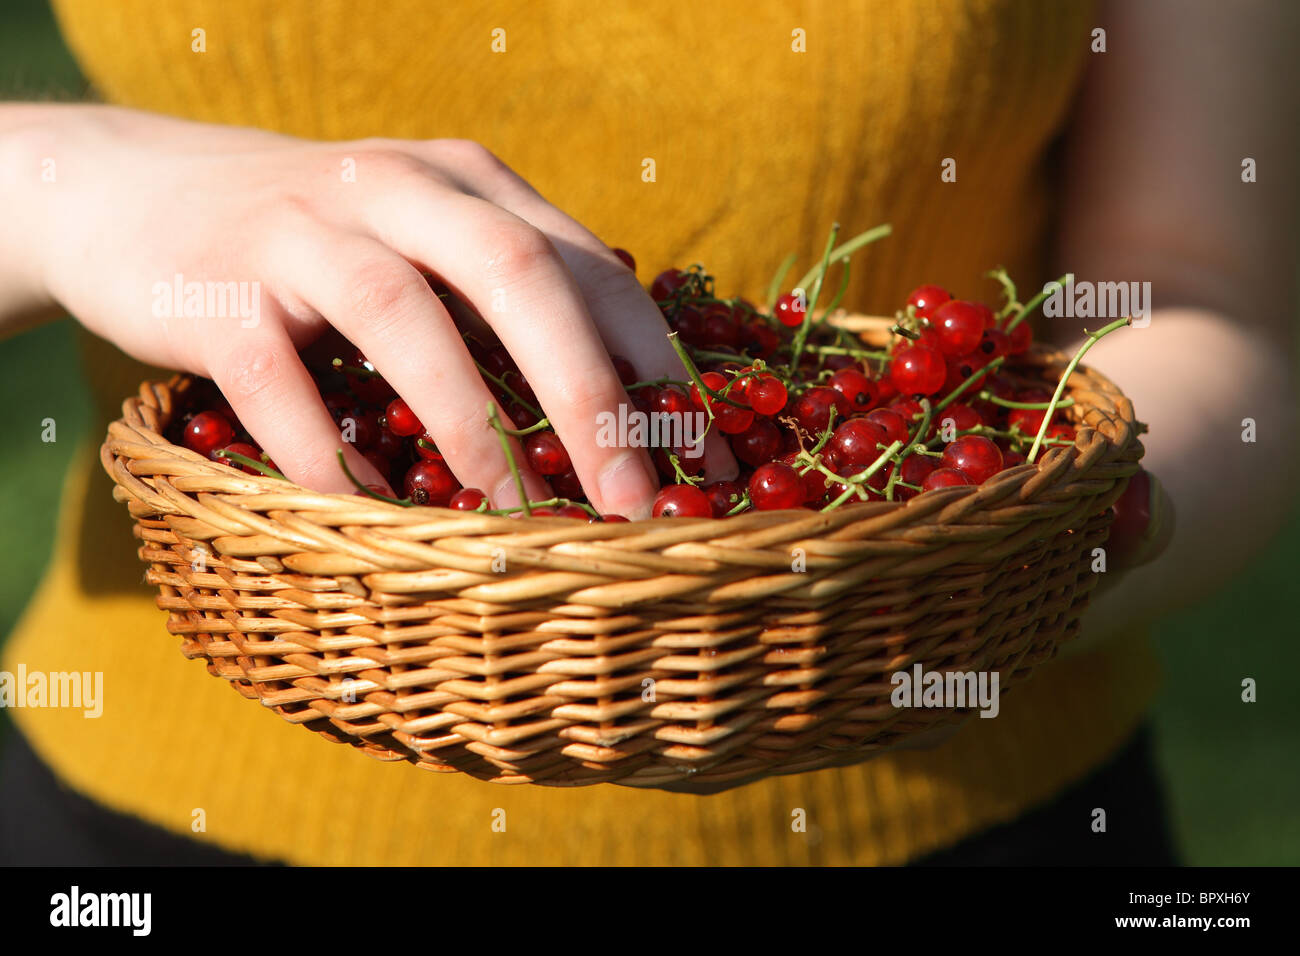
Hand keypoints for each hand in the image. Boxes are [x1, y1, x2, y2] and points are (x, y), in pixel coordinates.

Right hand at [2, 105, 735, 515]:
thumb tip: (632, 409)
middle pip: (520, 277)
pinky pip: (280, 381)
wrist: (139, 193)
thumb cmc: (319, 248)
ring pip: (405, 315)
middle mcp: (400, 189)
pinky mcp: (218, 289)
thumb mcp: (429, 247)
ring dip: (473, 425)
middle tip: (633, 500)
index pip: (594, 271)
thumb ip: (515, 304)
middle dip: (590, 395)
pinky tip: (371, 506)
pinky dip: (330, 452)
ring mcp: (303, 230)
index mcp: (472, 185)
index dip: (660, 369)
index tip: (707, 462)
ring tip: (517, 516)